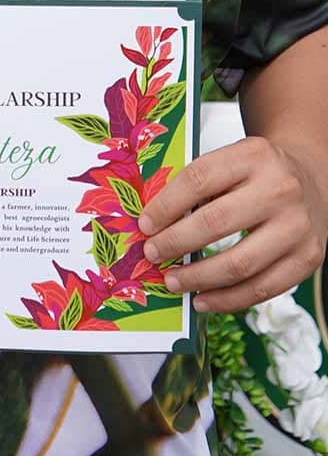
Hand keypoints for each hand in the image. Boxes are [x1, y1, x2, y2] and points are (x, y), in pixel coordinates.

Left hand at [137, 136, 327, 312]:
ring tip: (173, 281)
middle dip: (175, 243)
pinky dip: (228, 300)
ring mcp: (297, 226)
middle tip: (153, 254)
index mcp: (253, 155)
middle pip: (215, 223)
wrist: (312, 178)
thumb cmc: (260, 172)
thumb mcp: (233, 159)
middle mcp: (280, 188)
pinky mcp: (309, 257)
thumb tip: (154, 221)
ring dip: (198, 278)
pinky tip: (203, 299)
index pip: (199, 179)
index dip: (166, 205)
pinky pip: (263, 288)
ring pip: (239, 264)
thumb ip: (199, 184)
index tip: (145, 225)